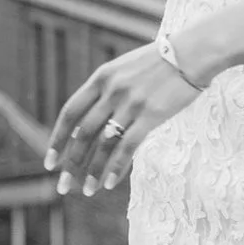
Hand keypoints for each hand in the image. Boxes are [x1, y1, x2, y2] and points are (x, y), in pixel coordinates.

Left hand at [45, 42, 199, 197]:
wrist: (192, 53)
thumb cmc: (160, 63)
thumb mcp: (124, 70)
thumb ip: (106, 91)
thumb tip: (88, 123)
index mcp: (101, 78)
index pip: (71, 112)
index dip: (58, 139)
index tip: (50, 161)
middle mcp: (112, 91)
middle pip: (83, 133)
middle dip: (70, 163)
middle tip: (63, 186)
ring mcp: (131, 104)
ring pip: (104, 144)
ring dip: (93, 171)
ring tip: (88, 190)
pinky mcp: (151, 115)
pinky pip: (128, 146)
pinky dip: (117, 167)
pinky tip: (110, 183)